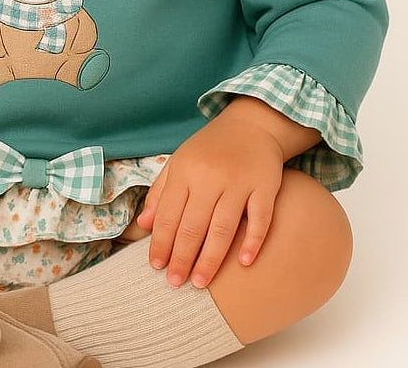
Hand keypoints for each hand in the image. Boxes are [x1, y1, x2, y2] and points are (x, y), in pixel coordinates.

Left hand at [135, 108, 285, 288]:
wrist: (251, 124)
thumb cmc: (210, 149)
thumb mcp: (179, 162)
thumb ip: (161, 193)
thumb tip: (143, 226)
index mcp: (185, 170)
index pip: (168, 213)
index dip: (161, 242)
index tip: (156, 267)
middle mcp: (210, 176)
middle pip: (193, 224)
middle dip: (182, 257)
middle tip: (175, 283)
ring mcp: (239, 181)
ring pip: (222, 227)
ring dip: (210, 258)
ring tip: (200, 282)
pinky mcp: (265, 185)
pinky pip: (259, 218)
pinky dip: (252, 241)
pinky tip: (243, 263)